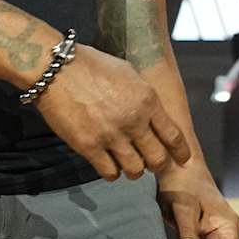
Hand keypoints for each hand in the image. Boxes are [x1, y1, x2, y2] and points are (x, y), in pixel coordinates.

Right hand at [32, 44, 192, 179]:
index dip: (180, 152)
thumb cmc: (92, 66)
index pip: (174, 136)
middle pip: (158, 159)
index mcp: (147, 101)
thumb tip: (155, 116)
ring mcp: (111, 136)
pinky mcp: (89, 147)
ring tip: (130, 164)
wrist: (56, 69)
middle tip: (153, 163)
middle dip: (158, 164)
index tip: (182, 159)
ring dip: (135, 170)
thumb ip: (145, 98)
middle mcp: (134, 121)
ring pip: (135, 170)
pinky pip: (110, 173)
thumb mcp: (129, 74)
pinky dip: (112, 172)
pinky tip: (110, 164)